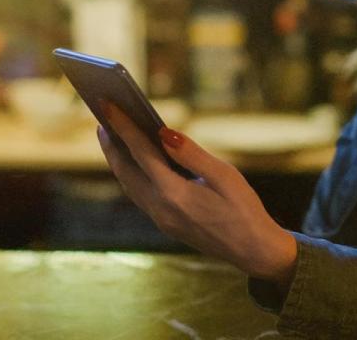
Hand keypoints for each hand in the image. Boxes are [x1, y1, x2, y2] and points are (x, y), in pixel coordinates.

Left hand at [97, 102, 296, 285]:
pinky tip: (134, 161)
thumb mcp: (224, 176)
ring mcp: (160, 219)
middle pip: (125, 170)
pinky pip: (139, 195)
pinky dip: (131, 174)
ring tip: (112, 135)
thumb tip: (164, 133)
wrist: (253, 251)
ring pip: (129, 184)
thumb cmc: (244, 209)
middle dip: (111, 143)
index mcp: (175, 194)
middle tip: (102, 116)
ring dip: (118, 159)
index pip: (141, 153)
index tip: (107, 105)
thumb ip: (192, 154)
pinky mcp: (165, 224)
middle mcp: (161, 209)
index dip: (123, 127)